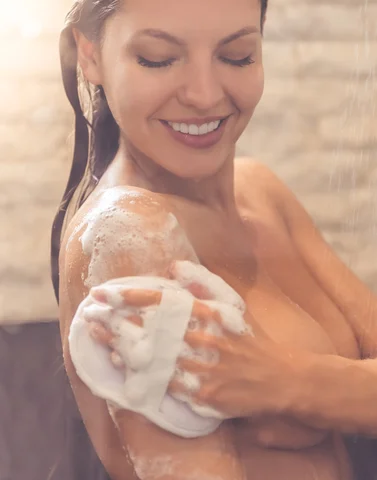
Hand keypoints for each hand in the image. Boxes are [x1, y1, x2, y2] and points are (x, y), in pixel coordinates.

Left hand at [87, 286, 299, 419]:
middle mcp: (206, 338)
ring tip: (97, 336)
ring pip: (156, 356)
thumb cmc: (252, 338)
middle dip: (118, 319)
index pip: (164, 300)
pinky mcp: (206, 394)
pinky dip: (144, 375)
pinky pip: (169, 384)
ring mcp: (206, 367)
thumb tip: (174, 265)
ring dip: (124, 346)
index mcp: (210, 313)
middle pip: (153, 328)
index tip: (104, 291)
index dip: (132, 295)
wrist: (282, 378)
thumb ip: (204, 283)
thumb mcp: (232, 305)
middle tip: (90, 312)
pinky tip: (124, 367)